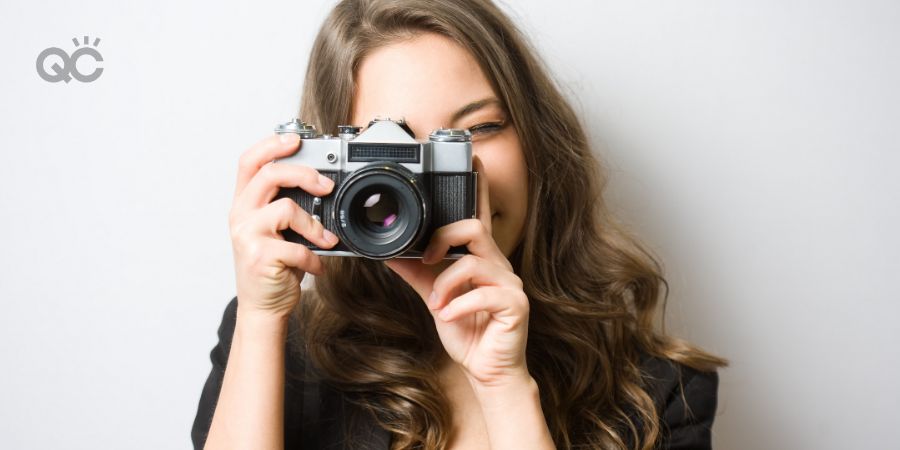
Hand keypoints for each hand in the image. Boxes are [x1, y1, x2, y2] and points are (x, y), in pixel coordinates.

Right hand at [229, 133, 339, 318]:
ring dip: (315, 225)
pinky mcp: (260, 257)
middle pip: (270, 175)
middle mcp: (240, 215)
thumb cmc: (273, 267)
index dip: (271, 145)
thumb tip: (322, 186)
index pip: (249, 162)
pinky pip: (298, 247)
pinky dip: (315, 258)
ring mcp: (247, 235)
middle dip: (304, 173)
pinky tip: (316, 266)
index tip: (296, 139)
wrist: (262, 306)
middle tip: (326, 186)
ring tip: (325, 240)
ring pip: (287, 209)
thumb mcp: (276, 231)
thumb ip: (286, 207)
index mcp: (244, 204)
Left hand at [385, 156, 530, 387]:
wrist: (487, 370)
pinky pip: (484, 294)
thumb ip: (415, 273)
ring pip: (474, 262)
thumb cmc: (467, 330)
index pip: (479, 216)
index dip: (477, 188)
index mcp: (481, 258)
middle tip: (427, 260)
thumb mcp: (434, 297)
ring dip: (446, 284)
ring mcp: (510, 284)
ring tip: (437, 304)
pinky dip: (459, 305)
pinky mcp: (516, 305)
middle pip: (474, 228)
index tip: (472, 162)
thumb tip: (389, 254)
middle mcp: (498, 265)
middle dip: (444, 240)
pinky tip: (450, 316)